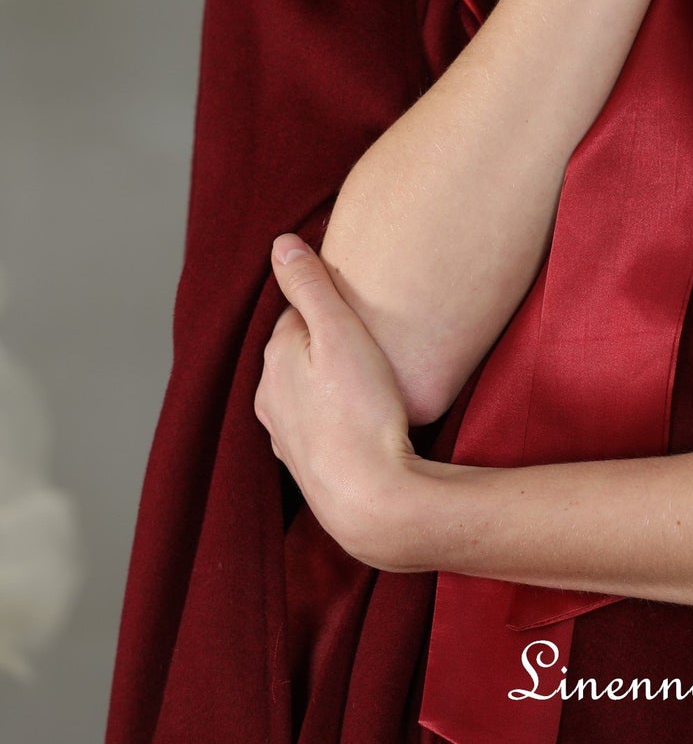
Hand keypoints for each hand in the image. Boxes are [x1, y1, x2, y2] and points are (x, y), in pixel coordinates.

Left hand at [253, 234, 422, 569]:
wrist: (372, 499)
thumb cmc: (362, 410)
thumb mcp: (341, 331)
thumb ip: (310, 285)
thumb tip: (280, 244)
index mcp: (275, 357)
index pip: (299, 310)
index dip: (331, 303)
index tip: (362, 305)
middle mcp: (269, 396)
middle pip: (299, 349)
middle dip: (327, 340)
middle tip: (372, 340)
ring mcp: (284, 434)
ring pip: (305, 387)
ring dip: (328, 379)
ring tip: (369, 379)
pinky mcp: (304, 463)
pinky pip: (316, 422)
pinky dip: (332, 414)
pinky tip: (360, 418)